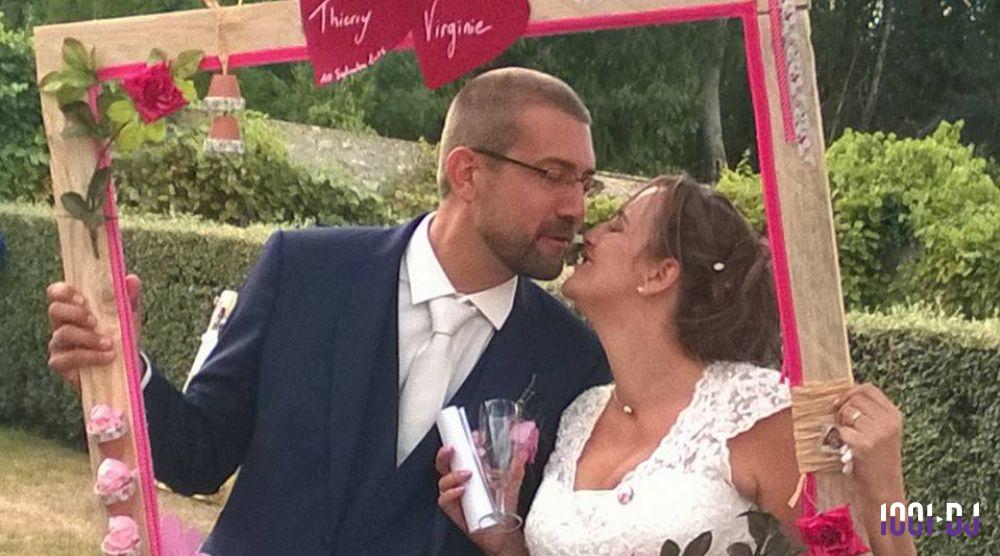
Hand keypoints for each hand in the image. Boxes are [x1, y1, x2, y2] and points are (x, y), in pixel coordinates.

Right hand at [46, 275, 142, 391]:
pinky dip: (90, 357)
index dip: (64, 291)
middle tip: (95, 321)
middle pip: (54, 310)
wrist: (124, 364)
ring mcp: (58, 344)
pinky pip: (67, 358)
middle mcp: (61, 323)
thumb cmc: (120, 334)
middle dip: (75, 313)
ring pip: (63, 334)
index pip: (56, 292)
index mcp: (74, 306)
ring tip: (110, 344)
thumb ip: (129, 297)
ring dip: (88, 338)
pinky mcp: (60, 363)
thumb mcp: (128, 315)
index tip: (83, 299)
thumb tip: (132, 278)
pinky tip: (107, 357)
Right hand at [435, 445, 527, 555]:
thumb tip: (522, 449)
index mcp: (470, 470)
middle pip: (445, 463)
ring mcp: (455, 495)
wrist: (503, 531)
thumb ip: (516, 465)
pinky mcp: (453, 510)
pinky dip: (451, 493)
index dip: (464, 442)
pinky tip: (462, 490)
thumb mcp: (512, 482)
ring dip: (453, 475)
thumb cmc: (504, 506)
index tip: (476, 437)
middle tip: (453, 448)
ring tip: (468, 473)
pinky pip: (444, 500)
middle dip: (445, 453)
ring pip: (442, 480)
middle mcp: (459, 481)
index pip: (462, 453)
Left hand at [833, 383, 904, 497]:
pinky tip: (846, 449)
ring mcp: (878, 432)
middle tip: (840, 423)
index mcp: (894, 415)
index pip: (868, 388)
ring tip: (847, 439)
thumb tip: (843, 397)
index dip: (849, 392)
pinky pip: (841, 430)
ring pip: (847, 413)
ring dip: (841, 424)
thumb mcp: (883, 433)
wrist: (884, 491)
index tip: (839, 403)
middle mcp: (889, 421)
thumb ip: (870, 414)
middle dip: (842, 408)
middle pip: (855, 399)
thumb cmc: (878, 462)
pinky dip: (839, 439)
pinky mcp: (864, 444)